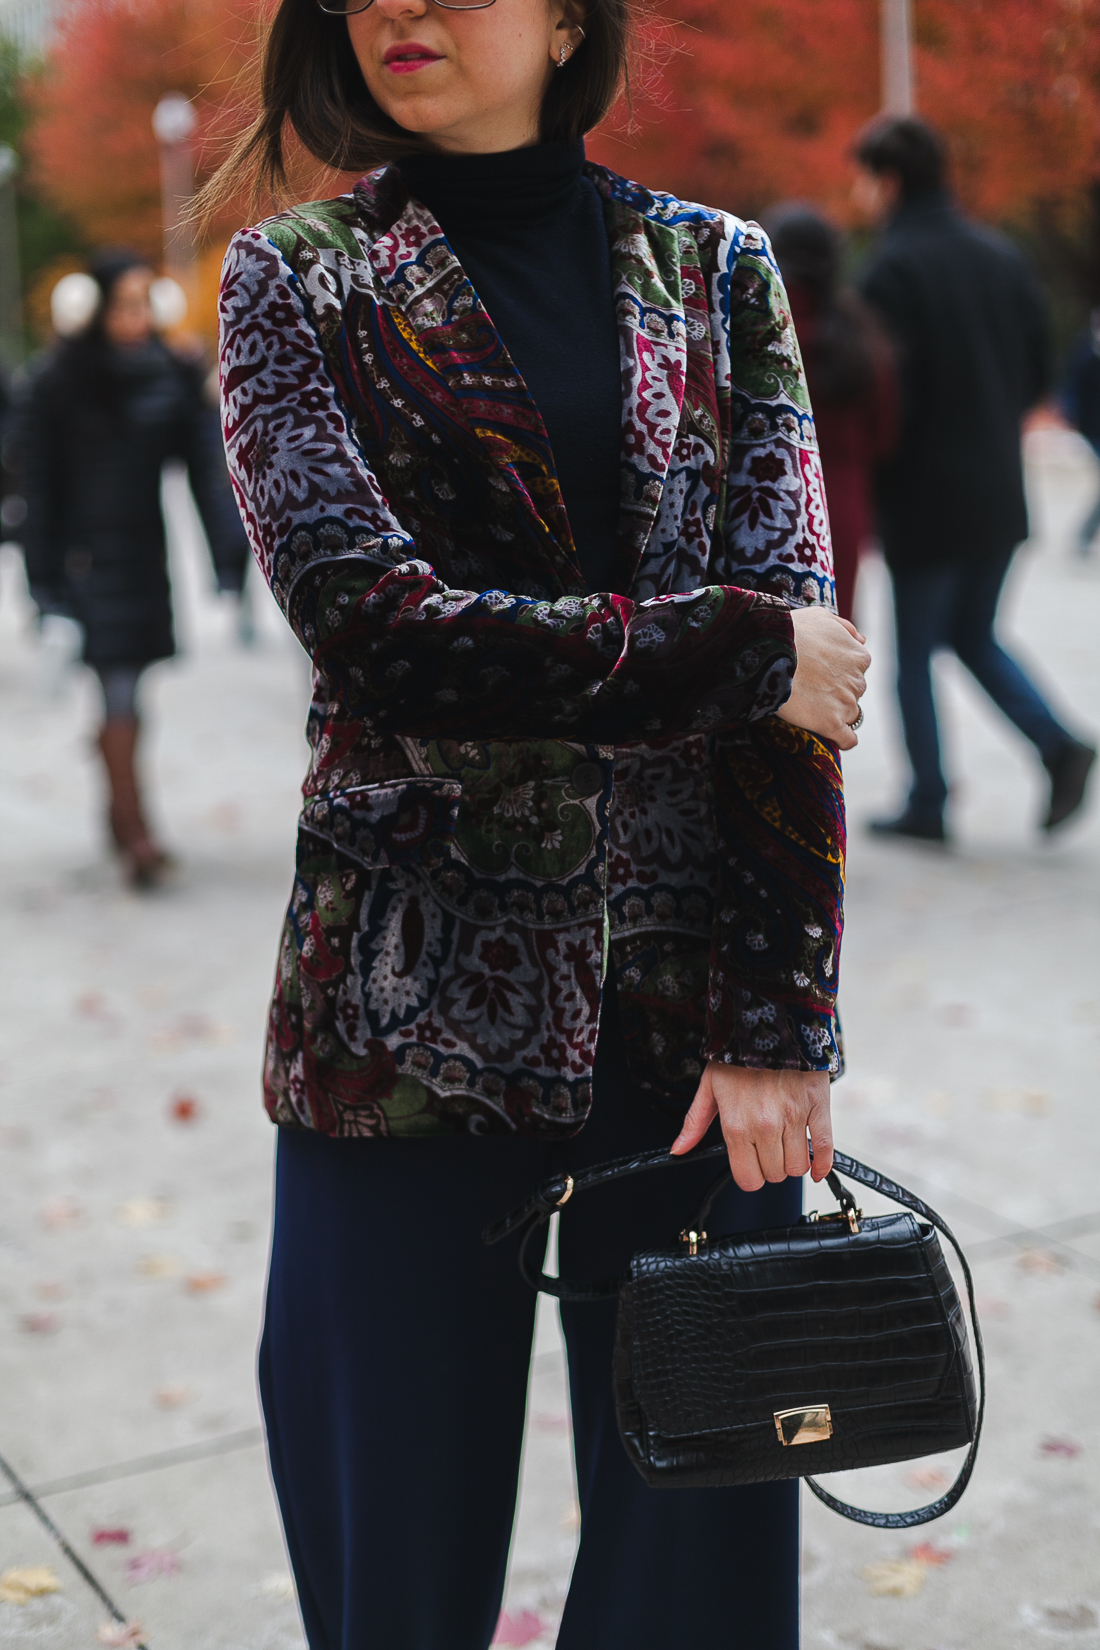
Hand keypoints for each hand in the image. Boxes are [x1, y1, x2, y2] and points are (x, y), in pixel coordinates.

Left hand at [671, 1061, 833, 1191]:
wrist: (768, 1020)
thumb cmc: (737, 1056)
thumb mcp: (709, 1087)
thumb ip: (694, 1123)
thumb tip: (678, 1150)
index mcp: (735, 1124)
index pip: (748, 1178)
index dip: (750, 1175)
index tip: (751, 1164)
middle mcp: (764, 1125)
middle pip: (774, 1174)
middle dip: (771, 1166)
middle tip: (768, 1148)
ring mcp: (793, 1116)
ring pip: (798, 1166)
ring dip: (793, 1162)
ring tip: (786, 1145)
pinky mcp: (818, 1106)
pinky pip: (825, 1147)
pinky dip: (823, 1164)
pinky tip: (817, 1168)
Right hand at [776, 606, 870, 750]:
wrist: (771, 652)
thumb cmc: (792, 631)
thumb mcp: (821, 617)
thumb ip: (845, 628)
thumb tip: (861, 640)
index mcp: (859, 657)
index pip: (856, 671)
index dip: (837, 673)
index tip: (820, 674)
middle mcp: (858, 681)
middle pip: (852, 693)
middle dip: (836, 692)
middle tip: (810, 689)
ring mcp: (846, 704)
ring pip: (848, 714)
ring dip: (834, 713)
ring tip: (809, 708)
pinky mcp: (832, 724)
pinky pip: (847, 739)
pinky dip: (842, 739)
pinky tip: (833, 737)